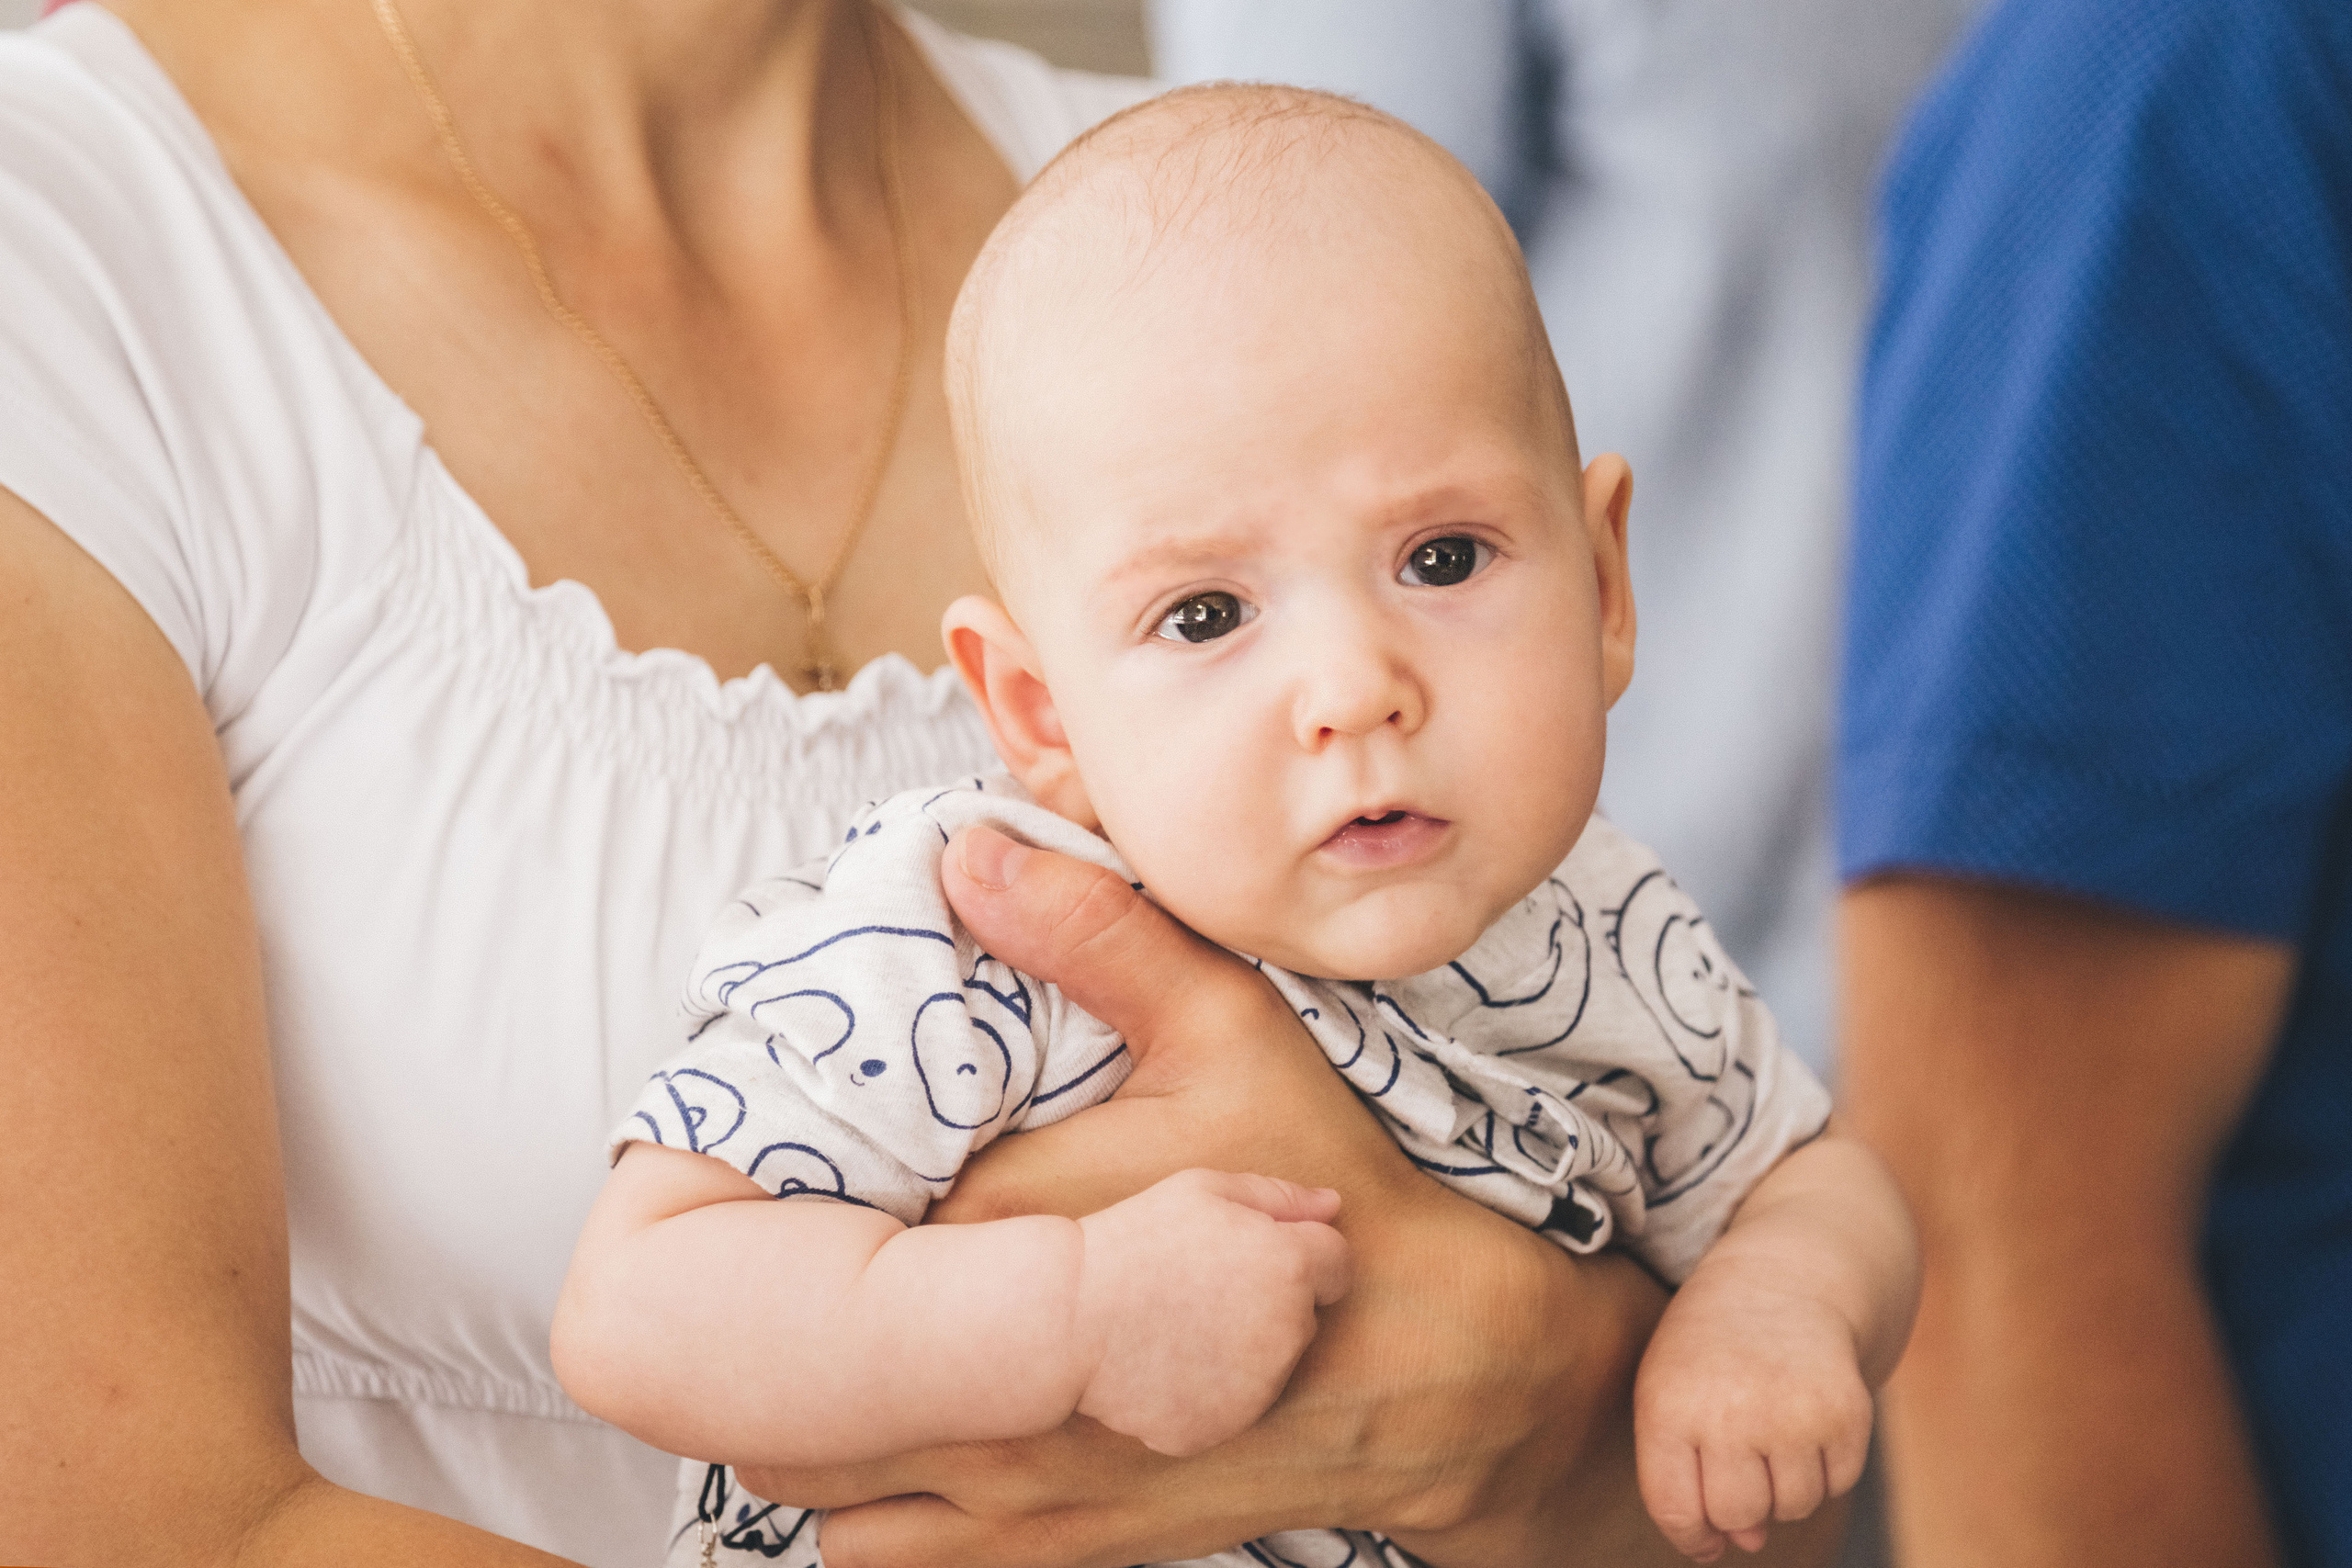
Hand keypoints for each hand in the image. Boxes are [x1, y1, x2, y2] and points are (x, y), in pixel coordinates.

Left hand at [741, 829, 1842, 1567]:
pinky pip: (879, 1550)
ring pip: (808, 1480)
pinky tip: (902, 1416)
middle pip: (770, 1382)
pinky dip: (860, 1494)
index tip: (731, 1159)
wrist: (1445, 1378)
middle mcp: (982, 1395)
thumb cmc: (1335, 1197)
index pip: (801, 1246)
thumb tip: (967, 851)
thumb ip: (1097, 935)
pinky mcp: (1049, 1549)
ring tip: (830, 1326)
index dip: (748, 1199)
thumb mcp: (1230, 1031)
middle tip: (769, 1240)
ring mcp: (1007, 1497)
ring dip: (798, 1411)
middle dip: (754, 1314)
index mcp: (1006, 1256)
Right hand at [1074, 1170, 1349, 1456]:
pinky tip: (1166, 1363)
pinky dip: (1210, 1389)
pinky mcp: (1223, 1428)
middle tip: (1204, 1288)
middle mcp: (1288, 1332)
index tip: (1254, 1255)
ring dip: (1245, 1347)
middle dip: (1273, 1301)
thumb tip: (1333, 1205)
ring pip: (1273, 1365)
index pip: (1338, 1264)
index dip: (1302, 1254)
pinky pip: (1233, 1405)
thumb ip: (1279, 1197)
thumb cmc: (1135, 1240)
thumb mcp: (1204, 1190)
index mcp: (1291, 1266)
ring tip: (1180, 1324)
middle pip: (1306, 1317)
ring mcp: (1257, 1389)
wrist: (1068, 1316)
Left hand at [1633, 1269, 1872, 1562]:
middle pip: (1738, 1514)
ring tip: (1770, 1429)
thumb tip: (1749, 1543)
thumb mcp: (1672, 1400)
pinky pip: (1836, 1484)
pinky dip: (1823, 1468)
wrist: (1777, 1285)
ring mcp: (1792, 1413)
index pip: (1676, 1510)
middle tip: (1740, 1456)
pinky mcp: (1846, 1413)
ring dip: (1783, 1486)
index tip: (1703, 1535)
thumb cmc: (1707, 1357)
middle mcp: (1729, 1411)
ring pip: (1792, 1507)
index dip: (1692, 1535)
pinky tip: (1804, 1421)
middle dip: (1741, 1504)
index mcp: (1668, 1406)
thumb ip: (1689, 1481)